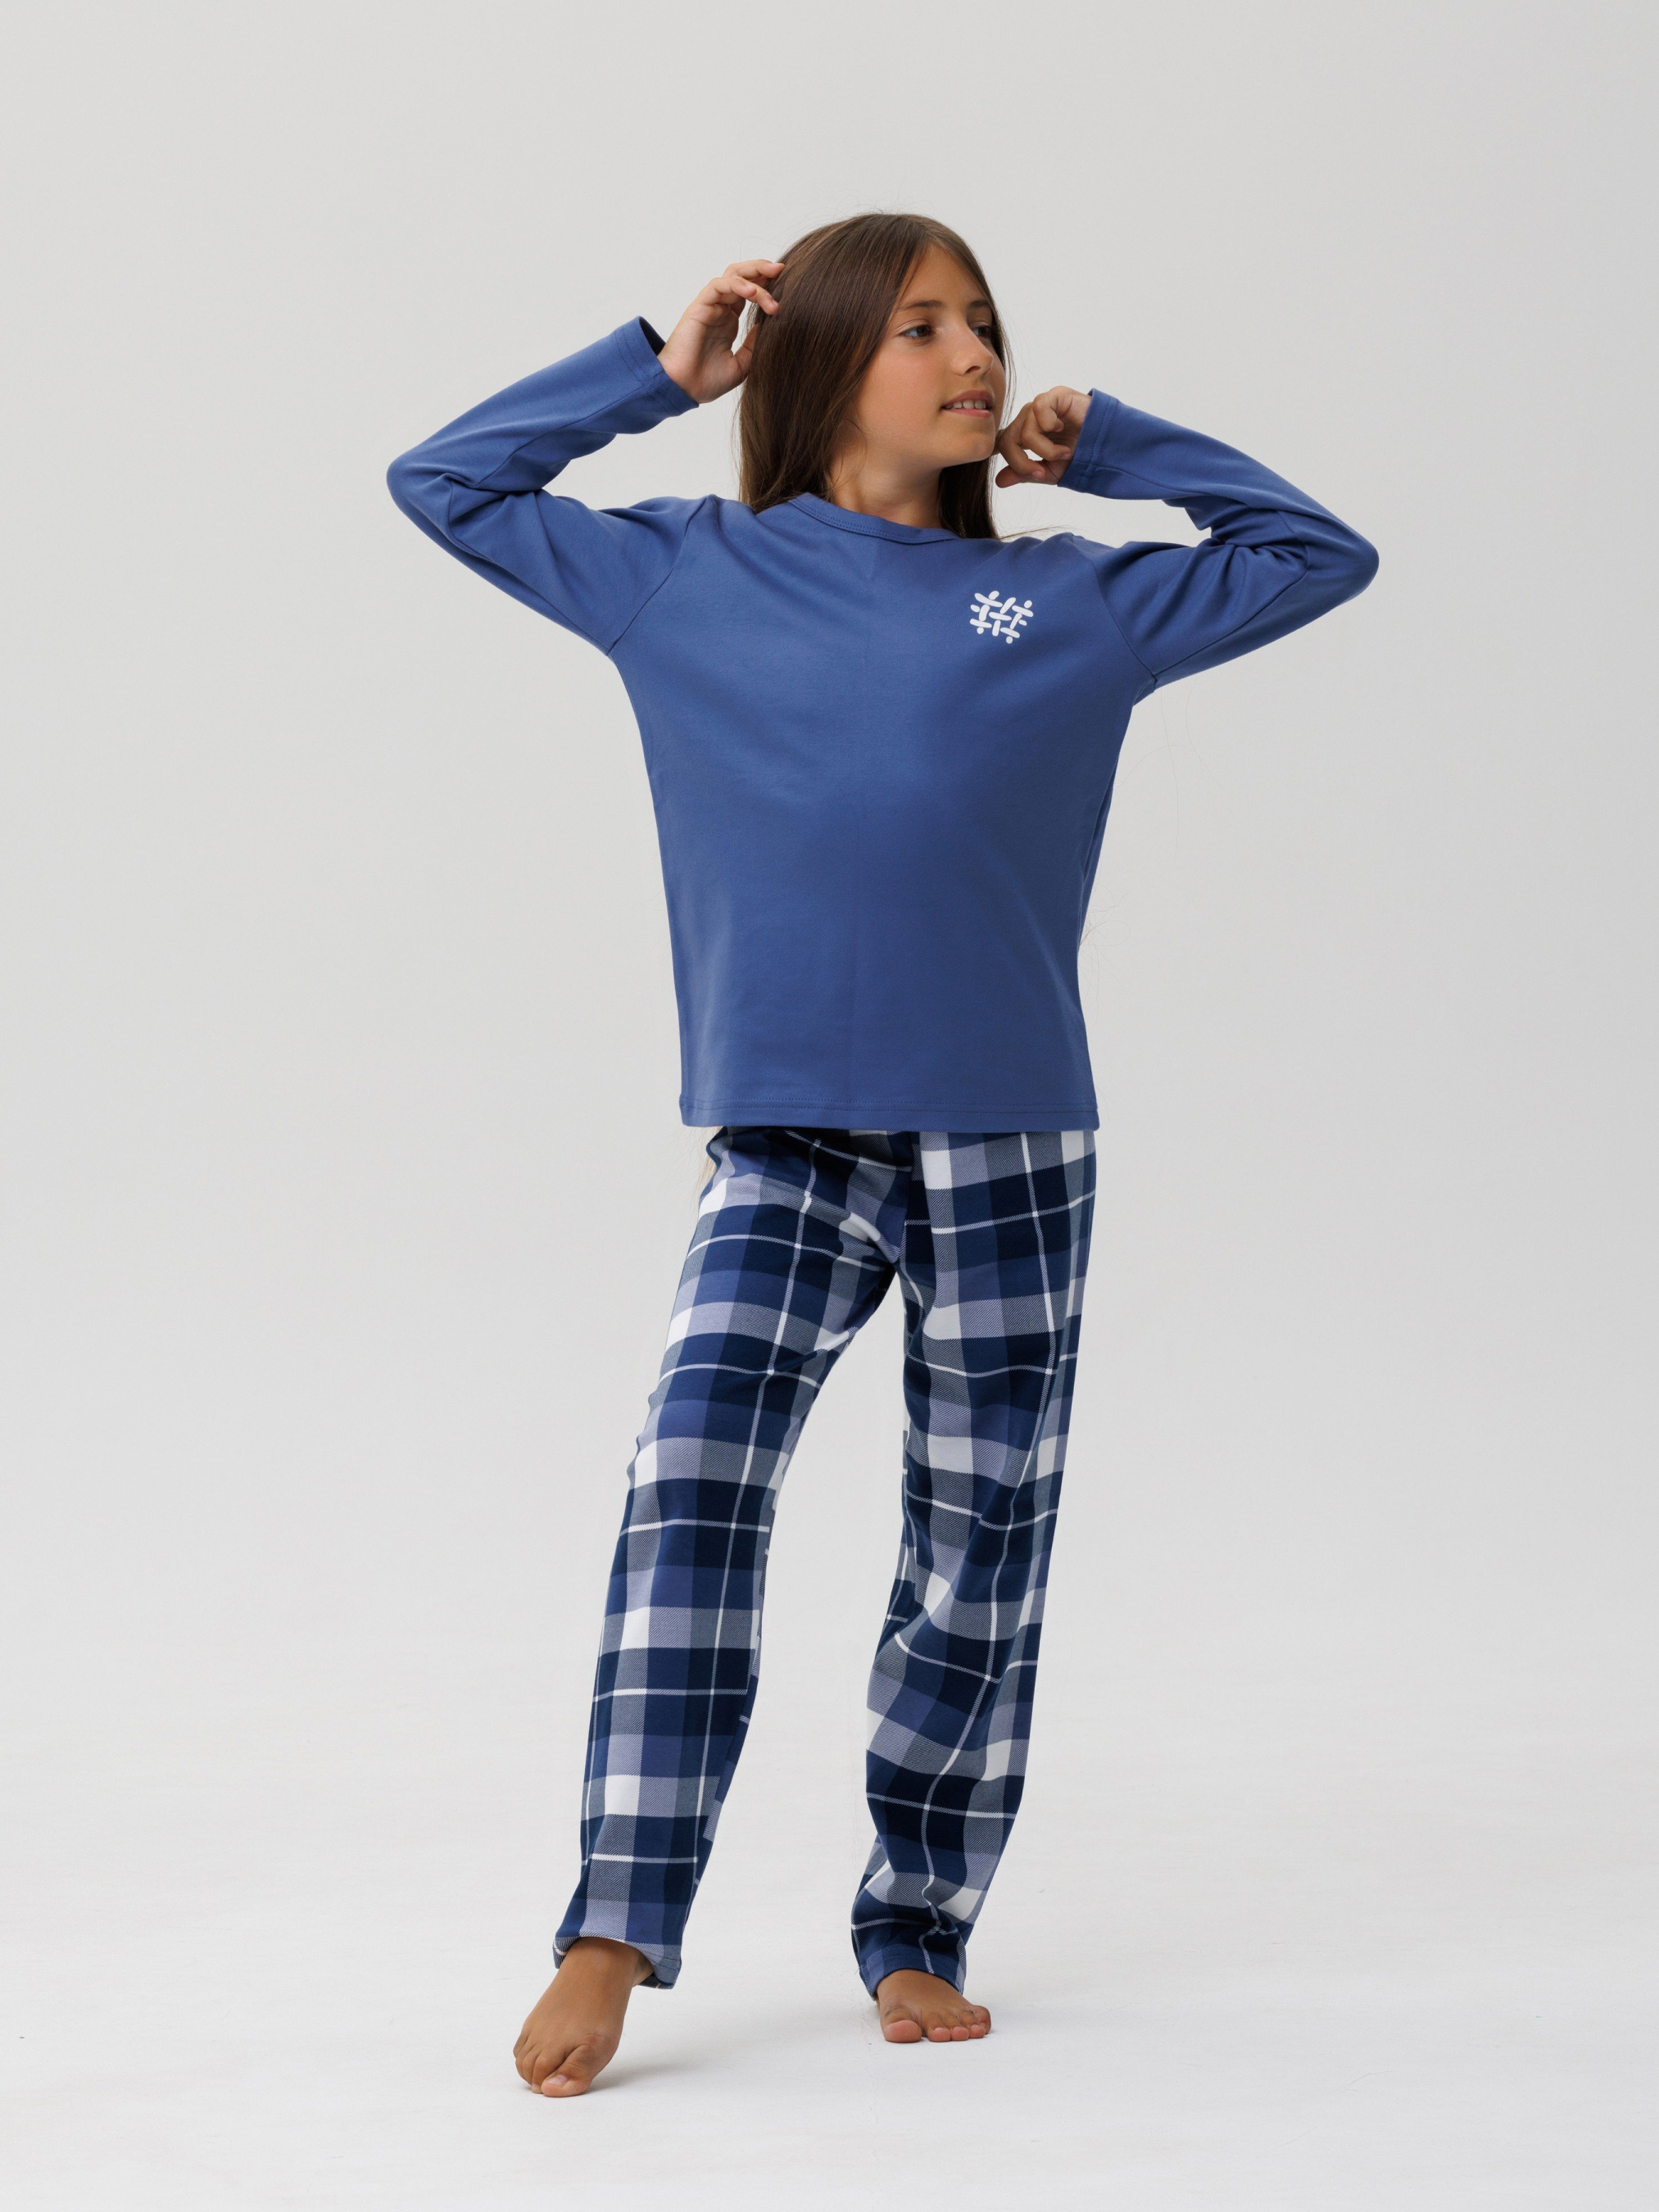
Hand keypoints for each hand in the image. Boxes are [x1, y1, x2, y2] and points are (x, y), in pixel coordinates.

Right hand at [657, 259, 785, 404]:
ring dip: (754, 275)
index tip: (788, 284)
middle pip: (742, 276)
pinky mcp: (699, 307)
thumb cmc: (707, 381)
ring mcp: (709, 306)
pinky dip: (736, 284)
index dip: (767, 284)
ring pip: (732, 276)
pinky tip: (753, 292)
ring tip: (773, 279)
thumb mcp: (742, 365)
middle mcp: (720, 309)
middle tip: (783, 270)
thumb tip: (771, 325)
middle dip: (762, 269)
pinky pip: (718, 285)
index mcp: (729, 320)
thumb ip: (755, 344)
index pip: (749, 291)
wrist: (683, 390)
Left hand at [995, 386, 1091, 486]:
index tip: (1035, 473)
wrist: (1106, 447)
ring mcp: (1040, 406)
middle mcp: (1029, 419)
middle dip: (1023, 463)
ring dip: (1045, 449)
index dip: (1012, 460)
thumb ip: (1024, 474)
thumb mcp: (1049, 472)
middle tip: (1043, 471)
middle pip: (1007, 440)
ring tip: (1065, 452)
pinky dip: (1050, 426)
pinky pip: (1038, 410)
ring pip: (1024, 431)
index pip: (1002, 444)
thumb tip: (999, 481)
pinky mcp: (1054, 396)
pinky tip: (1063, 428)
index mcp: (1025, 434)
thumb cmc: (1080, 457)